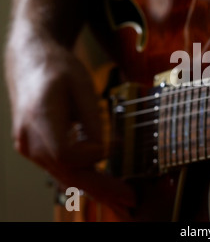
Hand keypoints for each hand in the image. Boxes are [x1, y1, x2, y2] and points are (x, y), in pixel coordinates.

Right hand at [5, 36, 135, 215]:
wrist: (31, 62)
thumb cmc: (58, 69)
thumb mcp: (82, 86)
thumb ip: (93, 120)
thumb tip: (105, 150)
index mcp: (40, 117)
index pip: (66, 153)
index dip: (93, 154)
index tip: (113, 145)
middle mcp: (30, 138)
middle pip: (67, 172)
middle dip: (101, 189)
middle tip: (129, 199)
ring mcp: (29, 146)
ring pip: (64, 175)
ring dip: (94, 189)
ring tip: (120, 198)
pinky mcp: (36, 148)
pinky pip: (61, 168)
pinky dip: (83, 178)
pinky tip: (102, 185)